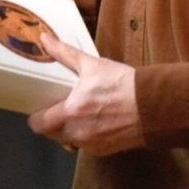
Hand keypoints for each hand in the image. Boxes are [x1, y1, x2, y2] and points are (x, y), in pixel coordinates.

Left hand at [25, 32, 143, 155]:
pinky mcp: (105, 151)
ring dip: (70, 131)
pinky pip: (87, 147)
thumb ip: (64, 53)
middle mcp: (77, 133)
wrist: (152, 105)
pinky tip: (96, 123)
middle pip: (52, 135)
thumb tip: (44, 38)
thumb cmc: (120, 83)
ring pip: (70, 142)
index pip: (39, 125)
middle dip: (52, 125)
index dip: (36, 117)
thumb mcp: (92, 64)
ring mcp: (91, 145)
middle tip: (59, 110)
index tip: (41, 109)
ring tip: (79, 116)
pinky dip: (87, 137)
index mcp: (69, 113)